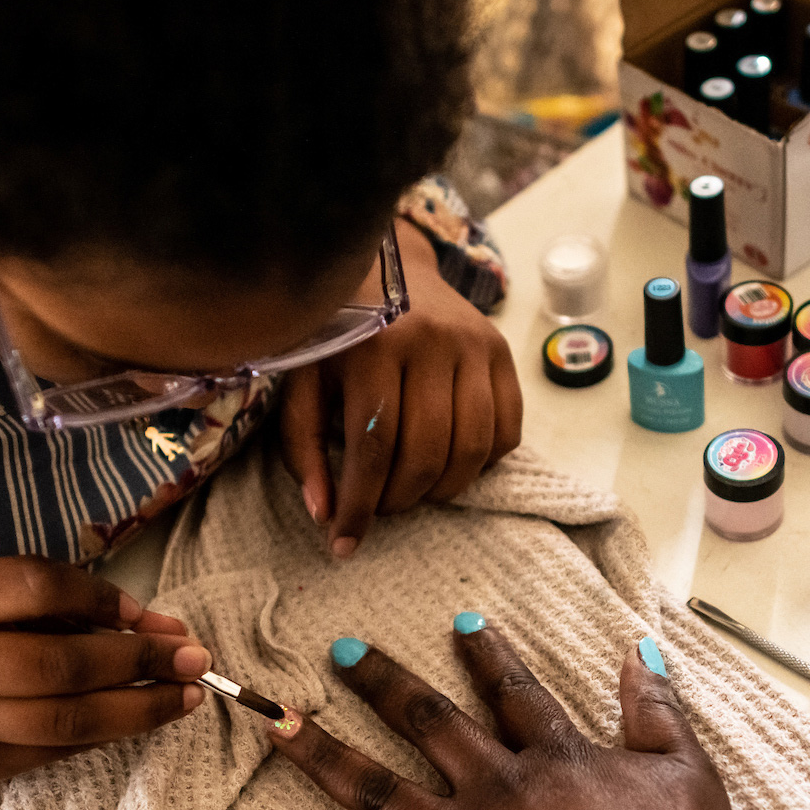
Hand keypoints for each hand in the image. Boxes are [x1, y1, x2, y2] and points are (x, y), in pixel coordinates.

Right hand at [0, 557, 208, 789]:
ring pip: (63, 719)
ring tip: (186, 697)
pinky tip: (137, 721)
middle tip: (192, 656)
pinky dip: (102, 735)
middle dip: (138, 660)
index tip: (144, 613)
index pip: (34, 587)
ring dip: (138, 709)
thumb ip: (38, 604)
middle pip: (58, 661)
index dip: (100, 596)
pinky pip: (50, 751)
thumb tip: (145, 622)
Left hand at [258, 618, 736, 809]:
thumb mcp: (686, 775)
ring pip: (377, 788)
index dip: (487, 653)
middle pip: (426, 722)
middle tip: (337, 651)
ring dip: (322, 753)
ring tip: (276, 724)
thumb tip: (639, 650)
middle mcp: (496, 789)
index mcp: (555, 758)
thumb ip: (657, 710)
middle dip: (379, 682)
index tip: (458, 619)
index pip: (512, 691)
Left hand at [277, 220, 522, 558]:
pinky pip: (507, 431)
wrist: (387, 265)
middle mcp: (430, 341)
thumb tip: (325, 515)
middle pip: (426, 453)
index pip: (373, 446)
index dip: (359, 506)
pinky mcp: (501, 352)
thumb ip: (304, 448)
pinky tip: (450, 463)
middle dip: (400, 500)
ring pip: (472, 449)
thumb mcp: (303, 382)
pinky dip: (482, 463)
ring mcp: (474, 344)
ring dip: (443, 490)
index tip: (344, 544)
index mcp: (373, 345)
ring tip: (414, 491)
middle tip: (380, 508)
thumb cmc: (335, 333)